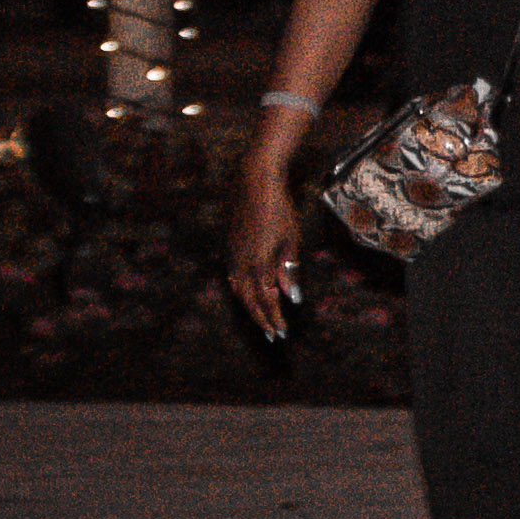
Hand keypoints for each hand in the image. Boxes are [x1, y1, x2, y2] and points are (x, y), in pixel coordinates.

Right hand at [225, 167, 300, 340]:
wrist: (252, 183)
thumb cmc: (278, 209)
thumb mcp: (290, 240)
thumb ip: (288, 270)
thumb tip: (291, 298)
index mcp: (258, 264)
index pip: (265, 300)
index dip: (273, 318)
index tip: (281, 333)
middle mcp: (240, 264)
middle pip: (249, 300)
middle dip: (262, 319)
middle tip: (273, 335)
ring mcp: (231, 255)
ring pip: (238, 291)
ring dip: (250, 307)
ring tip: (263, 320)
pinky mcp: (228, 248)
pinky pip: (232, 277)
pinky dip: (241, 292)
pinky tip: (248, 295)